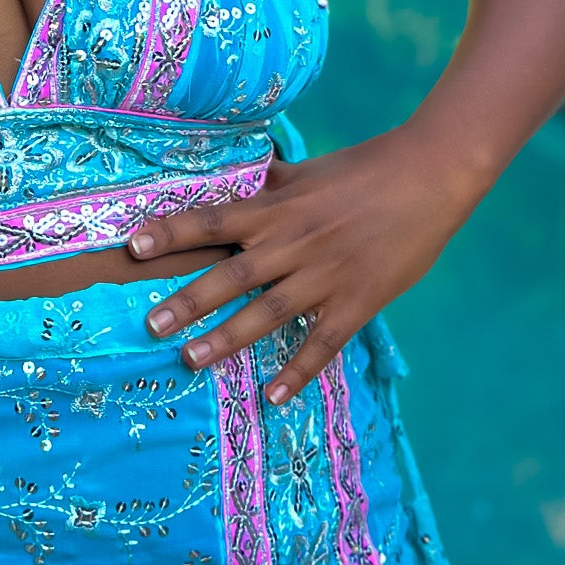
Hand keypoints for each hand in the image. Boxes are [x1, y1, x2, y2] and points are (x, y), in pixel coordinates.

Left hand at [129, 125, 482, 401]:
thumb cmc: (367, 168)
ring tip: (191, 359)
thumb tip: (240, 179)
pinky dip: (298, 371)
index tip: (134, 246)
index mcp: (278, 208)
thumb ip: (272, 184)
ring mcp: (325, 276)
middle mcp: (294, 243)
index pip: (213, 219)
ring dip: (228, 338)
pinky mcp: (358, 302)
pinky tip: (274, 396)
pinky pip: (322, 343)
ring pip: (268, 313)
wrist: (430, 177)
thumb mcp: (309, 172)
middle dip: (189, 301)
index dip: (172, 232)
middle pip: (231, 275)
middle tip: (151, 324)